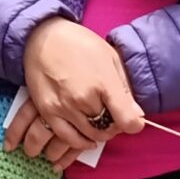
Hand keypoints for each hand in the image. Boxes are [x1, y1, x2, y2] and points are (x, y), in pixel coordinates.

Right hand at [10, 17, 143, 164]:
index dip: (134, 124)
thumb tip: (137, 114)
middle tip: (113, 117)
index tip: (134, 121)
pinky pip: (67, 138)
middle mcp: (84, 98)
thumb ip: (124, 87)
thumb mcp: (109, 57)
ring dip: (99, 134)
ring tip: (99, 122)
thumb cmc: (79, 43)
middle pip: (109, 129)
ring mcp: (64, 107)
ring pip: (90, 136)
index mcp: (103, 82)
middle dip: (115, 126)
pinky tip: (86, 137)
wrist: (42, 36)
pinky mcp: (48, 112)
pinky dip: (80, 142)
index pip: (127, 120)